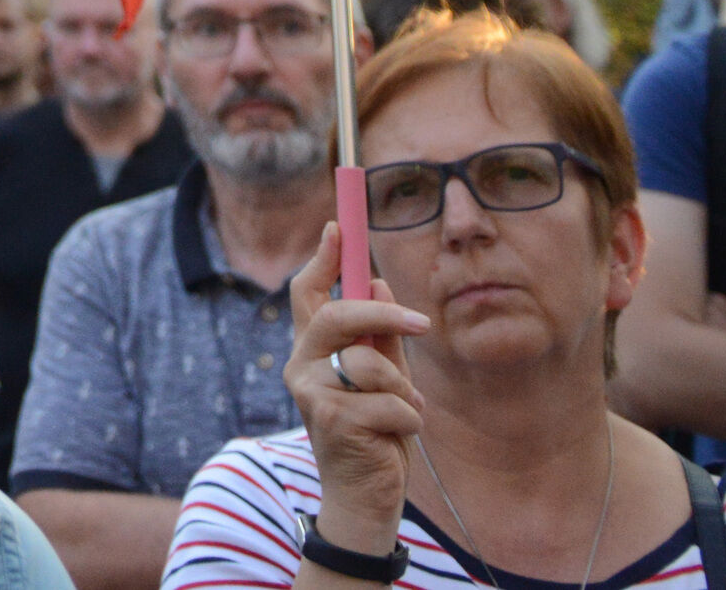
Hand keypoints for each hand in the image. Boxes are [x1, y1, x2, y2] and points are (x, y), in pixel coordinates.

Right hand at [285, 221, 430, 551]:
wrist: (364, 499)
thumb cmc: (375, 434)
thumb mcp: (384, 379)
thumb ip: (379, 337)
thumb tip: (376, 282)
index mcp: (313, 351)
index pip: (308, 294)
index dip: (323, 258)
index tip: (339, 226)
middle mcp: (302, 367)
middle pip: (334, 316)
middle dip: (382, 314)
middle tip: (422, 322)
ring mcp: (311, 394)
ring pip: (370, 363)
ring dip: (404, 390)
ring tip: (404, 415)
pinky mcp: (331, 421)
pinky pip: (388, 401)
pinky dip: (407, 419)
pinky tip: (395, 438)